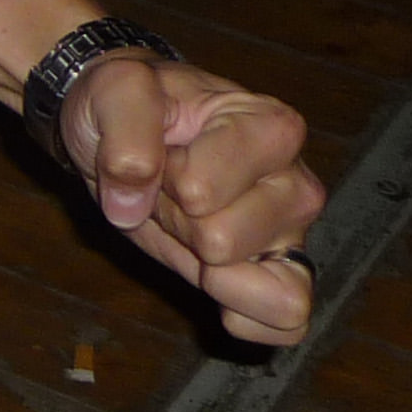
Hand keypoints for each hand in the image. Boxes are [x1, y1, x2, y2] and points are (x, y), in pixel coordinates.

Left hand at [59, 54, 323, 346]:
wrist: (122, 129)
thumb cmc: (129, 104)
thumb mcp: (114, 89)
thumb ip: (127, 129)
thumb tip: (134, 199)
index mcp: (270, 127)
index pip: (201, 190)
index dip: (162, 177)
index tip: (162, 150)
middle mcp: (296, 183)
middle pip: (222, 242)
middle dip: (176, 219)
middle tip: (168, 186)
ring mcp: (292, 232)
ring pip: (262, 290)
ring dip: (200, 263)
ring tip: (188, 217)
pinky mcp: (284, 275)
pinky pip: (285, 323)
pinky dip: (244, 316)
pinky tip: (213, 280)